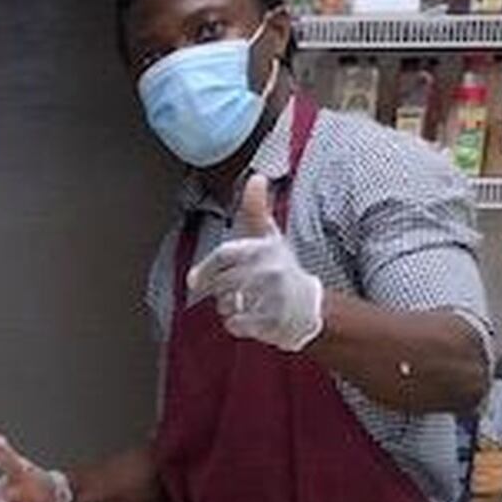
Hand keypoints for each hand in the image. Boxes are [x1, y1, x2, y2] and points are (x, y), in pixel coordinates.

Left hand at [186, 175, 323, 353]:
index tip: (192, 281)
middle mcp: (269, 270)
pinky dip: (236, 325)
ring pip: (226, 305)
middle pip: (221, 283)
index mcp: (264, 248)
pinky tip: (250, 319)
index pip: (225, 254)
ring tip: (244, 303)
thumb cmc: (281, 268)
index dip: (205, 267)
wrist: (309, 307)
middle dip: (217, 291)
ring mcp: (273, 297)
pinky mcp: (273, 322)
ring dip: (227, 307)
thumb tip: (256, 176)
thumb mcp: (270, 237)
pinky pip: (236, 325)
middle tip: (229, 293)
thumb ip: (256, 210)